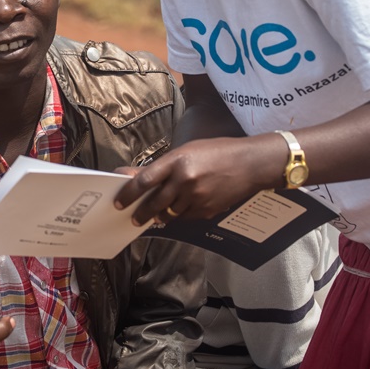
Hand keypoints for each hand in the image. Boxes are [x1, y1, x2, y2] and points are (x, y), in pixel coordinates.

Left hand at [113, 137, 280, 225]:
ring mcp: (196, 197)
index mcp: (177, 160)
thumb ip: (162, 166)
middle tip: (134, 217)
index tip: (119, 202)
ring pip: (170, 214)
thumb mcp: (187, 151)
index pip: (145, 180)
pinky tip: (183, 208)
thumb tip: (135, 175)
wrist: (250, 164)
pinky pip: (186, 217)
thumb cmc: (217, 152)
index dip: (129, 193)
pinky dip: (180, 215)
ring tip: (156, 214)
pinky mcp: (206, 210)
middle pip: (154, 203)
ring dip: (161, 215)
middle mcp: (185, 180)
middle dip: (141, 212)